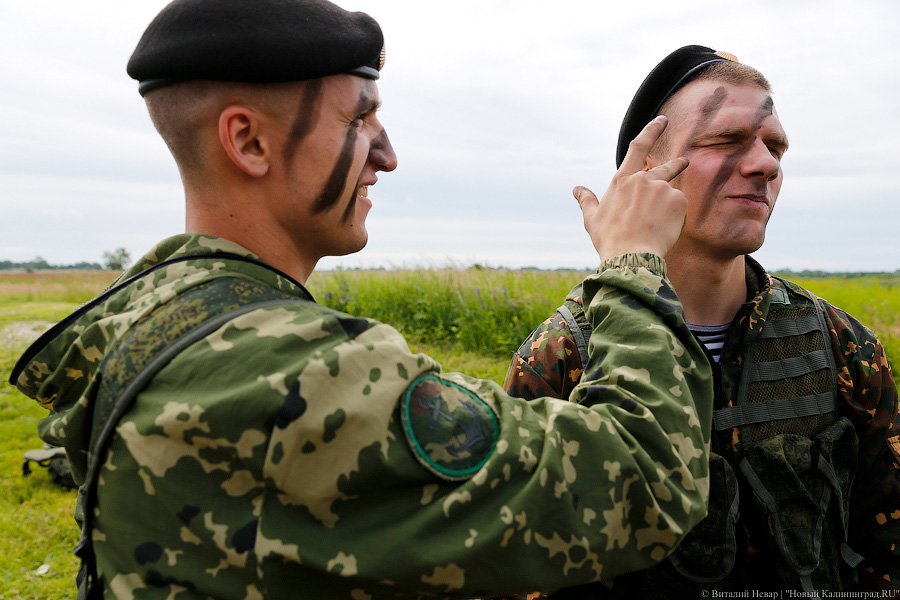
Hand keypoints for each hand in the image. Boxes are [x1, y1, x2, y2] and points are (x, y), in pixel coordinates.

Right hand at [574, 116, 688, 260]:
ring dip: (669, 202)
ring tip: (665, 218)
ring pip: (671, 191)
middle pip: (665, 166)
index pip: (638, 147)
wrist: (631, 256)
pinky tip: (665, 229)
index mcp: (622, 180)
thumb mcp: (592, 218)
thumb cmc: (609, 238)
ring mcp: (663, 188)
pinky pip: (680, 205)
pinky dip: (675, 215)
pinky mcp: (678, 201)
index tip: (661, 120)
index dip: (651, 130)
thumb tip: (576, 189)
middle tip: (683, 162)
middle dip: (676, 163)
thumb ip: (587, 200)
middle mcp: (644, 179)